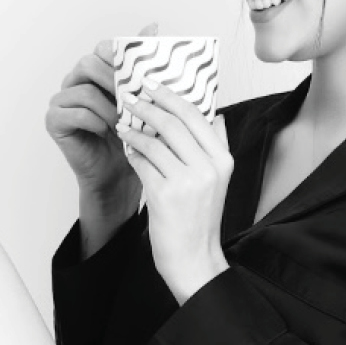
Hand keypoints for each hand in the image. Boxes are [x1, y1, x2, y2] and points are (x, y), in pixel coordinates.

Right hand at [46, 20, 158, 201]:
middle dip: (113, 82)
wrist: (119, 173)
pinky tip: (106, 132)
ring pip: (84, 90)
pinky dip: (95, 122)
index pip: (102, 48)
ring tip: (123, 123)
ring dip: (109, 108)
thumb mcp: (143, 97)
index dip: (119, 58)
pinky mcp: (54, 121)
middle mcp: (74, 81)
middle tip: (132, 101)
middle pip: (88, 63)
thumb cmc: (132, 135)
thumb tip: (153, 24)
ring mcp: (61, 100)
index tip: (138, 76)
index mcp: (94, 71)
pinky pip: (74, 112)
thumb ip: (142, 62)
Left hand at [116, 80, 233, 304]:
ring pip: (154, 142)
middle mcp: (208, 168)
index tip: (153, 86)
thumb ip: (217, 146)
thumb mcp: (218, 181)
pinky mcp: (164, 194)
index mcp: (223, 160)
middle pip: (173, 123)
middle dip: (148, 106)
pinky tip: (126, 148)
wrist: (193, 258)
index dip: (171, 97)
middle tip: (131, 98)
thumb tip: (215, 114)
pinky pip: (142, 163)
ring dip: (134, 130)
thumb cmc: (199, 220)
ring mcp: (186, 181)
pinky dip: (132, 152)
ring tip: (123, 124)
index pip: (196, 116)